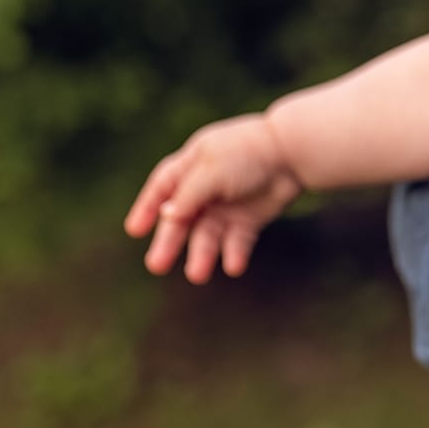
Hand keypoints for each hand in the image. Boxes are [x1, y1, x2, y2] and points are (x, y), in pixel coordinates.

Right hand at [123, 114, 302, 281]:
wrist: (293, 153)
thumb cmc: (248, 153)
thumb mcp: (211, 170)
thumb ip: (188, 195)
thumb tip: (167, 217)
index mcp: (193, 164)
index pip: (162, 187)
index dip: (147, 207)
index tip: (135, 230)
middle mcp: (207, 187)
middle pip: (182, 219)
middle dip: (169, 241)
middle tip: (155, 265)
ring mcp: (228, 205)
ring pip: (208, 235)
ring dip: (202, 254)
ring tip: (198, 274)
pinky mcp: (250, 220)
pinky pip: (237, 241)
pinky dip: (234, 254)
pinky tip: (234, 266)